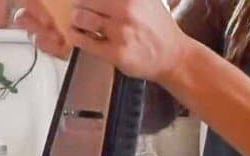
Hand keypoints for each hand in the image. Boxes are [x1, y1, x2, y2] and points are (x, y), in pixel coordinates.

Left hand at [20, 0, 190, 84]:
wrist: (173, 56)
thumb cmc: (157, 28)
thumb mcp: (146, 0)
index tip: (86, 2)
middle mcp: (127, 9)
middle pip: (85, 0)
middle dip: (79, 5)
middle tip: (80, 9)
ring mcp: (121, 32)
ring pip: (82, 17)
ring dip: (76, 19)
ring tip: (78, 21)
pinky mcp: (116, 52)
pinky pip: (84, 41)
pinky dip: (76, 37)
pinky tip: (78, 35)